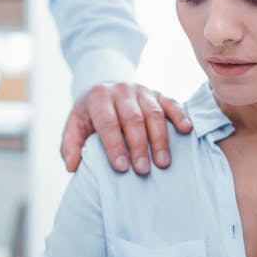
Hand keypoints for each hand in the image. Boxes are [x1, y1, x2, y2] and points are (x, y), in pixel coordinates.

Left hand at [60, 83, 192, 173]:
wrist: (106, 87)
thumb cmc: (92, 114)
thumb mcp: (75, 124)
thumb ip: (70, 145)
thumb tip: (72, 166)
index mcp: (99, 97)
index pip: (108, 122)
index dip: (114, 145)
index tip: (122, 167)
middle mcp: (121, 91)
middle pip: (133, 119)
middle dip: (138, 145)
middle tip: (143, 170)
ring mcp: (142, 91)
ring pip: (154, 113)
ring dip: (160, 138)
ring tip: (163, 162)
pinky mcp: (158, 93)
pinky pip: (171, 103)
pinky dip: (180, 115)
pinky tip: (186, 130)